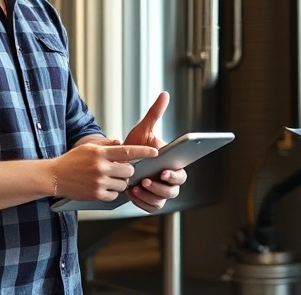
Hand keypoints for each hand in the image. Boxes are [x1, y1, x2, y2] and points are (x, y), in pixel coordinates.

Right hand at [53, 144, 156, 201]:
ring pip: (123, 184)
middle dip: (129, 170)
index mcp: (100, 153)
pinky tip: (105, 186)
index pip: (128, 152)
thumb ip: (107, 145)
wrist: (53, 176)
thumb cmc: (72, 160)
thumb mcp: (88, 147)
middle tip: (121, 169)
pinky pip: (114, 195)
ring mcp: (98, 182)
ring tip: (110, 177)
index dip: (144, 152)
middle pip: (129, 171)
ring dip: (121, 182)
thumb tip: (122, 143)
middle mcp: (101, 168)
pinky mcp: (95, 195)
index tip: (156, 153)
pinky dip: (113, 191)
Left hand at [123, 91, 187, 212]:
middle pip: (173, 191)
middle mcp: (169, 181)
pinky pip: (150, 207)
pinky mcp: (149, 201)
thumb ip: (155, 113)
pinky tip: (132, 193)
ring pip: (161, 201)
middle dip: (160, 188)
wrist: (119, 162)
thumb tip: (164, 94)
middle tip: (146, 180)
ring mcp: (159, 192)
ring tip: (135, 187)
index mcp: (172, 165)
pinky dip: (142, 202)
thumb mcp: (143, 129)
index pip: (181, 173)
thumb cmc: (134, 146)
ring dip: (149, 196)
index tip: (164, 171)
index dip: (175, 175)